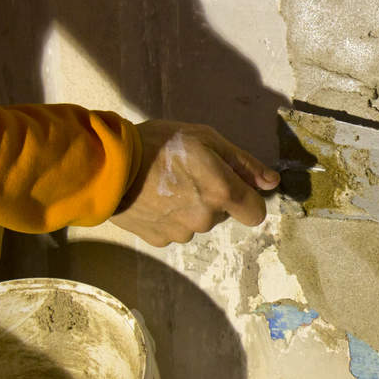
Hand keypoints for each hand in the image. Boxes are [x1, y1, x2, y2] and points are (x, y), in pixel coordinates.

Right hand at [109, 120, 279, 246]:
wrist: (106, 166)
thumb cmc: (158, 143)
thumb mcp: (206, 139)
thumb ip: (243, 163)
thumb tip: (272, 183)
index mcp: (222, 193)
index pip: (256, 213)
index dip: (248, 199)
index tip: (233, 185)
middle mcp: (205, 219)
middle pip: (223, 214)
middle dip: (213, 197)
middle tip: (188, 173)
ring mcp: (181, 233)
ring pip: (197, 222)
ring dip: (189, 207)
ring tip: (165, 183)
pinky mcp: (159, 240)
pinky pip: (174, 229)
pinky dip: (168, 216)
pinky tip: (152, 197)